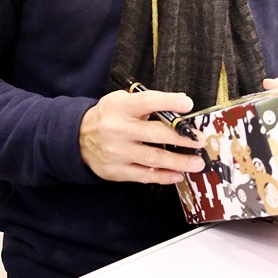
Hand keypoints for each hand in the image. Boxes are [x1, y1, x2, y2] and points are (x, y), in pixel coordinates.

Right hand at [79, 88, 205, 183]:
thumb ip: (147, 103)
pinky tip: (177, 175)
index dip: (168, 102)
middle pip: (154, 133)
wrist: (78, 137)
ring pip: (152, 157)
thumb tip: (179, 104)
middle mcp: (117, 129)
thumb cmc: (108, 116)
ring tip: (196, 163)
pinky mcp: (116, 171)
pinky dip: (163, 176)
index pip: (147, 102)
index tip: (188, 104)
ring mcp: (116, 152)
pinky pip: (144, 175)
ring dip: (178, 161)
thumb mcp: (121, 101)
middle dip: (181, 138)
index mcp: (120, 107)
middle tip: (199, 141)